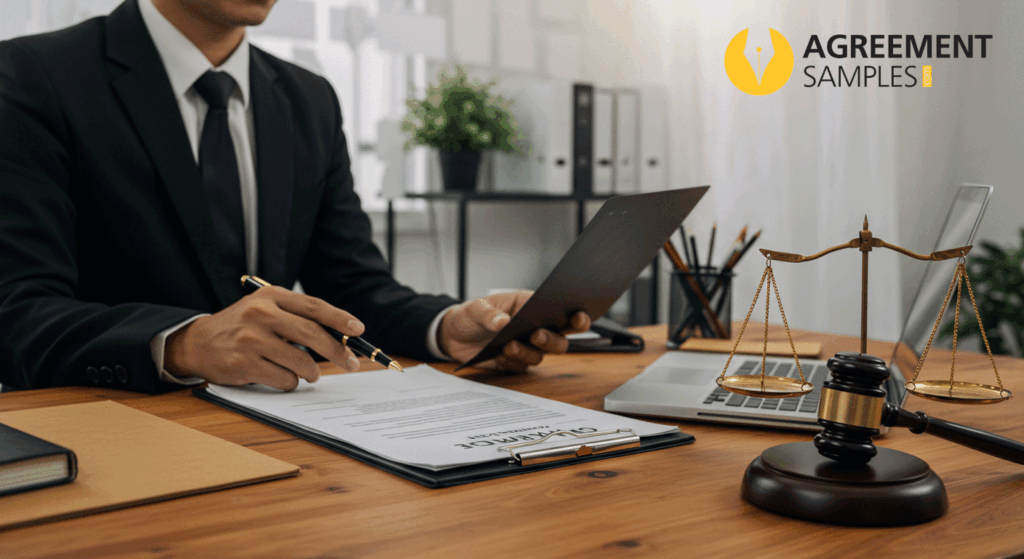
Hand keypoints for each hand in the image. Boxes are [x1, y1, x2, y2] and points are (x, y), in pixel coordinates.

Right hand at [165, 286, 365, 389]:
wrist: (198, 342)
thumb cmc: (241, 327)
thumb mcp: (266, 309)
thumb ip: (297, 316)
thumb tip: (340, 336)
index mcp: (270, 296)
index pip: (313, 306)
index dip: (339, 318)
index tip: (359, 330)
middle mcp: (260, 314)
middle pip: (311, 334)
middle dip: (336, 351)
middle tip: (350, 363)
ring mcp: (250, 339)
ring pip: (300, 361)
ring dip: (312, 372)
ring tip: (311, 373)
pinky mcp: (244, 364)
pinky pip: (284, 378)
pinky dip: (291, 382)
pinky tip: (283, 376)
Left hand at [437, 291, 590, 371]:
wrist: (452, 336)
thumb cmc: (469, 315)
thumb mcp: (474, 309)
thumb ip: (488, 315)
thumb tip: (503, 322)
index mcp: (530, 306)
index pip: (560, 310)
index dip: (576, 315)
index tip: (578, 316)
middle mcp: (533, 327)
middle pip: (558, 338)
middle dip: (552, 338)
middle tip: (537, 335)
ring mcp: (526, 346)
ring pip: (541, 355)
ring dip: (527, 352)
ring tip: (508, 345)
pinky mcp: (514, 362)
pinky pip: (521, 367)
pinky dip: (512, 362)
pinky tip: (499, 356)